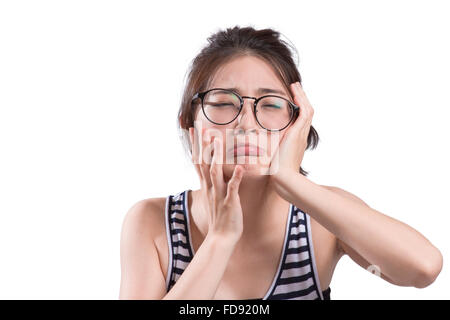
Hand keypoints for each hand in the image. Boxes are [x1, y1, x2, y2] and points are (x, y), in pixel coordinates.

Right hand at [191, 129, 245, 243]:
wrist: (221, 239)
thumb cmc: (220, 219)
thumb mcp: (213, 197)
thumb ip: (213, 183)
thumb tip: (212, 172)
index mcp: (207, 185)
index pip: (198, 161)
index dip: (195, 145)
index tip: (192, 129)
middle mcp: (210, 188)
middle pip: (203, 162)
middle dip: (202, 144)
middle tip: (200, 126)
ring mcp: (219, 195)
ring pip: (216, 172)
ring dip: (217, 156)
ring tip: (218, 140)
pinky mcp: (229, 203)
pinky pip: (232, 189)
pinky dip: (236, 178)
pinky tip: (241, 168)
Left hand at [269, 81, 314, 181]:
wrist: (282, 178)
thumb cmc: (274, 172)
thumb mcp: (267, 159)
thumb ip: (259, 154)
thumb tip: (246, 155)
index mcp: (296, 142)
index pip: (301, 122)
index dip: (298, 111)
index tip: (292, 103)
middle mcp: (301, 136)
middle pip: (307, 114)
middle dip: (302, 101)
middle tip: (296, 90)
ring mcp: (301, 134)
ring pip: (307, 110)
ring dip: (302, 97)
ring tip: (296, 87)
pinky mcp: (299, 132)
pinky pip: (305, 112)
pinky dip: (301, 100)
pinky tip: (295, 92)